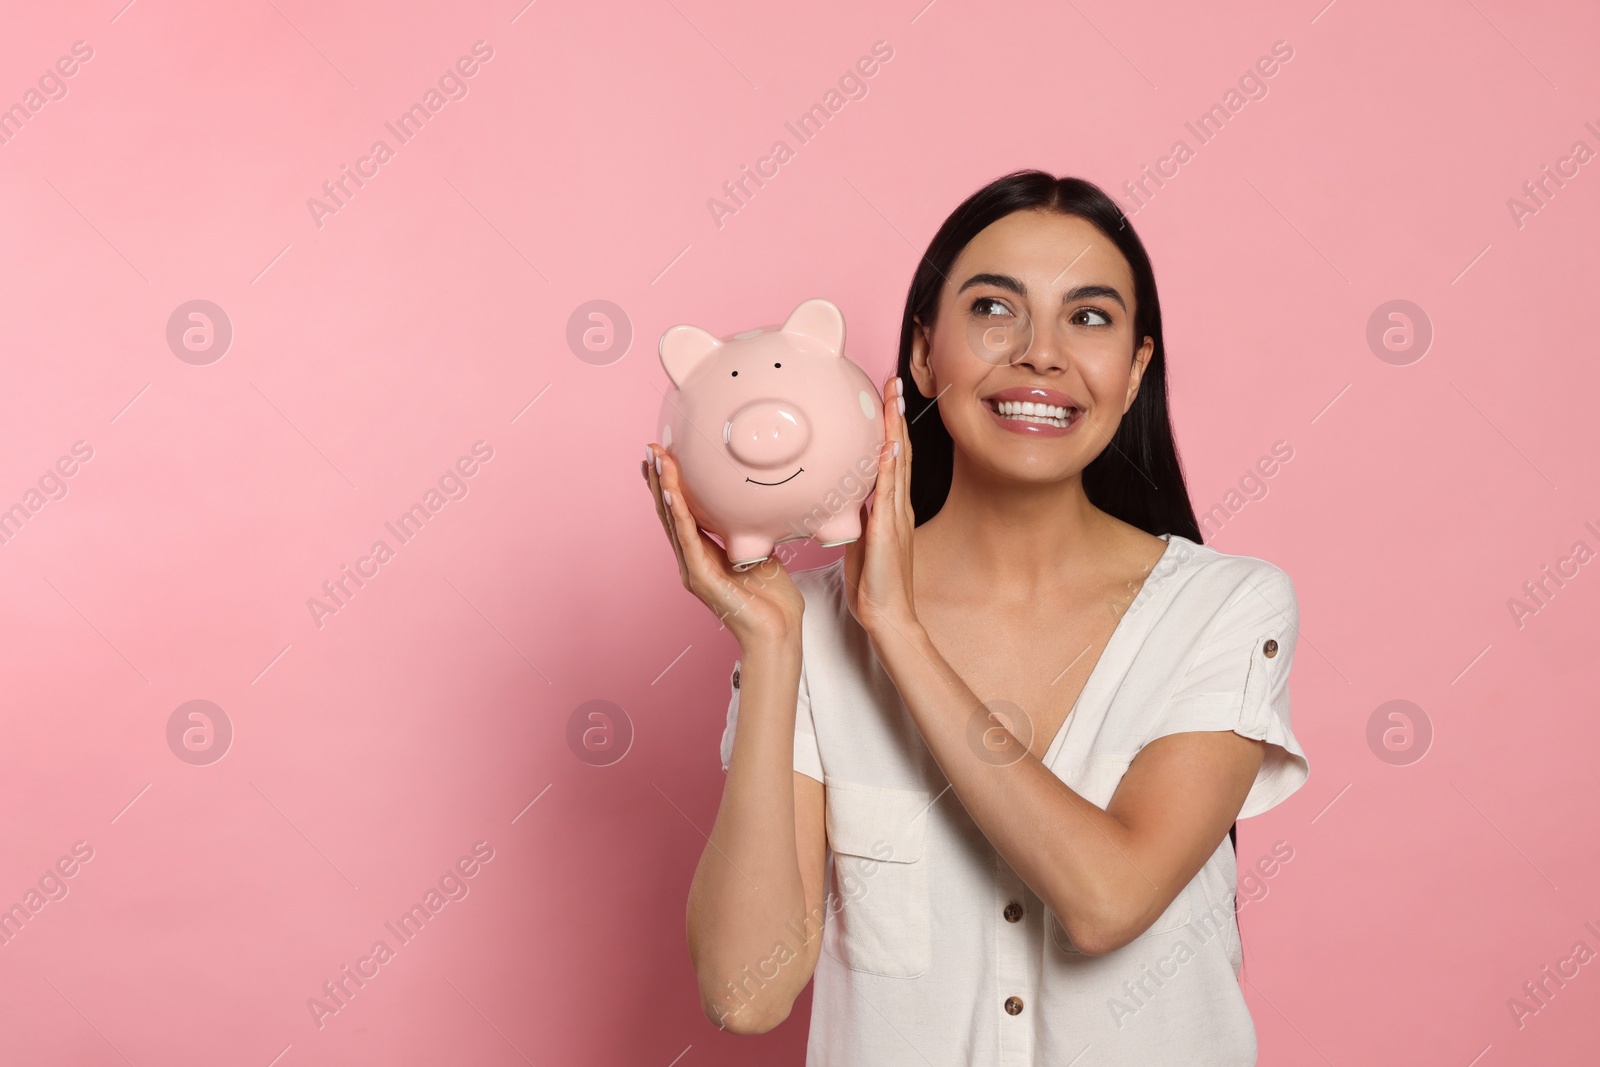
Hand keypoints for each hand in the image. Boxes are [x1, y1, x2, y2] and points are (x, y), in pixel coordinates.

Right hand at [643, 444, 804, 647]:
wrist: (776, 633)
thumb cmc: (772, 600)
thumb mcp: (760, 554)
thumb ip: (749, 532)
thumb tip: (757, 506)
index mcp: (704, 554)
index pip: (681, 512)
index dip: (669, 485)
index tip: (662, 457)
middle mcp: (692, 560)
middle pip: (669, 513)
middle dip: (658, 479)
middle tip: (650, 449)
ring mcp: (693, 569)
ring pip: (673, 521)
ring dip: (663, 489)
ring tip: (655, 461)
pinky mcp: (700, 578)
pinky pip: (687, 539)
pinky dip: (678, 514)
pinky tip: (671, 493)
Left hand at [843, 372, 918, 640]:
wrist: (887, 614)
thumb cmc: (873, 583)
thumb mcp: (860, 539)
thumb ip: (855, 516)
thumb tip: (840, 497)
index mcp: (890, 506)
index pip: (889, 457)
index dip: (888, 426)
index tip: (884, 397)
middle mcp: (897, 505)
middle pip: (898, 449)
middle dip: (895, 414)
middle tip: (893, 381)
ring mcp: (896, 515)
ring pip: (897, 461)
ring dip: (895, 428)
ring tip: (893, 396)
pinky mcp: (888, 530)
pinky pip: (888, 491)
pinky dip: (890, 466)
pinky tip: (889, 445)